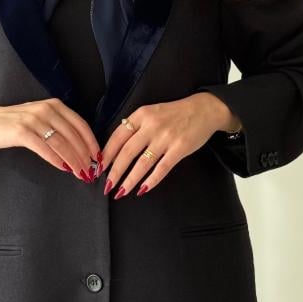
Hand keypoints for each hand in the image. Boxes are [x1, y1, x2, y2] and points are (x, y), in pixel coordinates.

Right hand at [0, 99, 100, 182]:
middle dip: (84, 155)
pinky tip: (63, 168)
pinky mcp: (21, 131)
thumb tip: (81, 149)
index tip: (98, 157)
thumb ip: (59, 128)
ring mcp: (33, 119)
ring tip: (80, 173)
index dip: (91, 142)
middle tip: (91, 171)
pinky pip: (44, 147)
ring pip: (61, 142)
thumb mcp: (41, 118)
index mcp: (55, 105)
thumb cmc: (17, 123)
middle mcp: (46, 109)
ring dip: (73, 160)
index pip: (80, 124)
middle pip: (72, 135)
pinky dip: (56, 159)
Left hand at [98, 92, 231, 198]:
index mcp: (141, 115)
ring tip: (121, 191)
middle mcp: (152, 125)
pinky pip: (162, 168)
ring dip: (130, 180)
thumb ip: (135, 127)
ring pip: (142, 163)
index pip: (118, 137)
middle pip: (127, 152)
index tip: (98, 168)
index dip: (106, 154)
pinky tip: (143, 189)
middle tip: (107, 186)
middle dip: (115, 172)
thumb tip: (115, 149)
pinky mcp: (180, 148)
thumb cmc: (174, 114)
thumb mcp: (151, 112)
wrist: (204, 109)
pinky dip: (151, 180)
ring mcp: (166, 137)